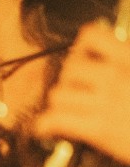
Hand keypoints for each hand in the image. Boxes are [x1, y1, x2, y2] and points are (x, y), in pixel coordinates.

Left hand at [36, 21, 129, 164]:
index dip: (82, 46)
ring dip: (60, 101)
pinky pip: (56, 120)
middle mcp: (115, 77)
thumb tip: (119, 49)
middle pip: (69, 67)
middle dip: (69, 77)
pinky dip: (46, 125)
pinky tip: (47, 127)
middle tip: (75, 85)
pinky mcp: (99, 129)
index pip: (90, 37)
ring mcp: (105, 103)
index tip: (83, 53)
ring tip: (67, 106)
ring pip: (58, 94)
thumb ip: (129, 58)